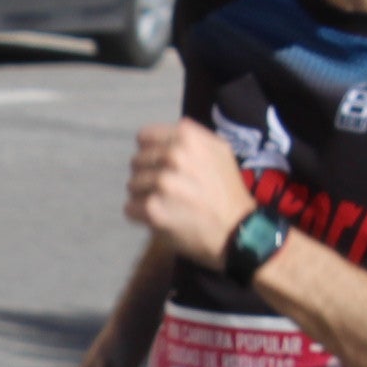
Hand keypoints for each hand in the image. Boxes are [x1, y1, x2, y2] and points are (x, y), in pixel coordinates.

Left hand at [123, 119, 252, 265]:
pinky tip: (160, 217)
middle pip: (136, 161)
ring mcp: (161, 182)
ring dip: (144, 195)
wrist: (237, 230)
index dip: (150, 152)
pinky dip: (141, 215)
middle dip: (147, 174)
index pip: (144, 137)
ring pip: (132, 184)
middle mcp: (173, 155)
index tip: (159, 165)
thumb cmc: (228, 191)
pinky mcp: (153, 209)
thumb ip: (192, 138)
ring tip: (165, 204)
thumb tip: (165, 136)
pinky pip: (130, 207)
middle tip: (165, 189)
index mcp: (187, 137)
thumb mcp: (219, 151)